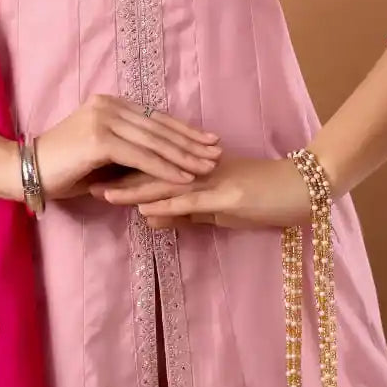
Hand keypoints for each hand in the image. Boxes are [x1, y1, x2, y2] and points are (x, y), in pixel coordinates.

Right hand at [34, 95, 221, 201]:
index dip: (183, 130)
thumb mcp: (101, 157)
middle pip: (159, 126)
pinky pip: (141, 156)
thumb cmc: (63, 169)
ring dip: (184, 156)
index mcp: (110, 104)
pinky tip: (184, 178)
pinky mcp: (100, 139)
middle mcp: (108, 105)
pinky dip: (165, 168)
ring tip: (207, 167)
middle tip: (217, 152)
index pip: (155, 117)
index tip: (207, 140)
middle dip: (191, 142)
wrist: (27, 171)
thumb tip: (161, 162)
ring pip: (154, 141)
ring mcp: (104, 119)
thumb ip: (128, 153)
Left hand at [90, 155, 310, 229]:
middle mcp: (199, 169)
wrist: (304, 188)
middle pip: (149, 170)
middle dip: (114, 177)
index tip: (88, 174)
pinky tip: (144, 209)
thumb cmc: (265, 198)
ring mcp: (213, 180)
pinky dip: (165, 204)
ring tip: (101, 194)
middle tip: (81, 178)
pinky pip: (191, 200)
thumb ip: (185, 213)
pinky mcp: (228, 195)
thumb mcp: (219, 209)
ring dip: (131, 190)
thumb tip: (149, 218)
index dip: (119, 171)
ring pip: (164, 182)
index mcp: (195, 168)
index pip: (151, 167)